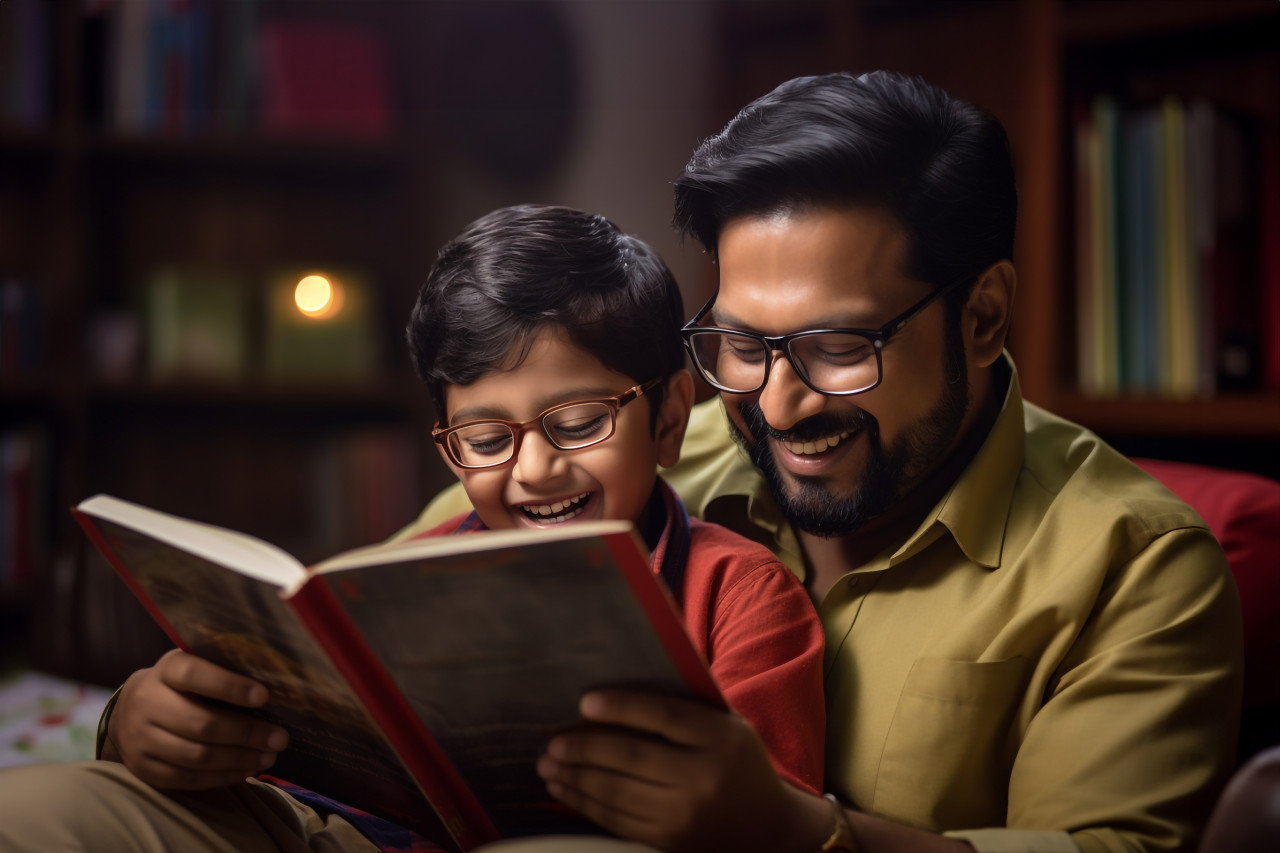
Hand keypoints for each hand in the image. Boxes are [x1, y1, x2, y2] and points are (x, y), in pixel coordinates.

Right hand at [103, 649, 288, 789]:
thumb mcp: (195, 666)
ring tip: (268, 757)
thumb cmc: (180, 686)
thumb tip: (280, 690)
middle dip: (246, 733)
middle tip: (279, 738)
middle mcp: (147, 703)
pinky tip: (246, 770)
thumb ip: (226, 672)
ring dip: (239, 758)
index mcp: (166, 670)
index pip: (195, 675)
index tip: (264, 696)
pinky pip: (188, 779)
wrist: (129, 712)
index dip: (230, 686)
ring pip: (196, 756)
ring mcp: (141, 740)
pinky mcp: (144, 769)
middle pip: (201, 723)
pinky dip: (222, 777)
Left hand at [536, 689, 828, 852]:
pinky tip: (566, 790)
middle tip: (552, 740)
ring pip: (617, 792)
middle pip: (632, 756)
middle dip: (584, 747)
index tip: (584, 700)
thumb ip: (684, 711)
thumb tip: (617, 690)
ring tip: (548, 763)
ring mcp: (686, 815)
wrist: (768, 828)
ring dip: (575, 777)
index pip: (664, 716)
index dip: (622, 706)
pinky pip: (617, 821)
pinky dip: (585, 804)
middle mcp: (705, 778)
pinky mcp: (670, 841)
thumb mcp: (727, 727)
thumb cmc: (737, 763)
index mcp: (722, 739)